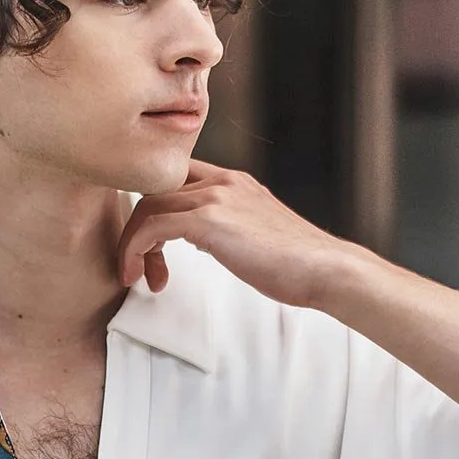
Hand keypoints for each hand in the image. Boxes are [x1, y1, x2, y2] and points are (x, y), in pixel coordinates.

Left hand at [116, 159, 347, 305]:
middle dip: (139, 233)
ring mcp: (215, 196)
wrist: (325, 269)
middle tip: (143, 272)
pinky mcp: (209, 219)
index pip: (175, 181)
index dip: (154, 213)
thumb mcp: (255, 237)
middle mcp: (222, 180)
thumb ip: (229, 230)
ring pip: (148, 206)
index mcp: (232, 182)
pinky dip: (136, 250)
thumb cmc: (296, 265)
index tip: (153, 253)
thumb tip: (208, 242)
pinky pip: (152, 225)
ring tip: (139, 278)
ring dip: (134, 245)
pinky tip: (142, 277)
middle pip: (154, 190)